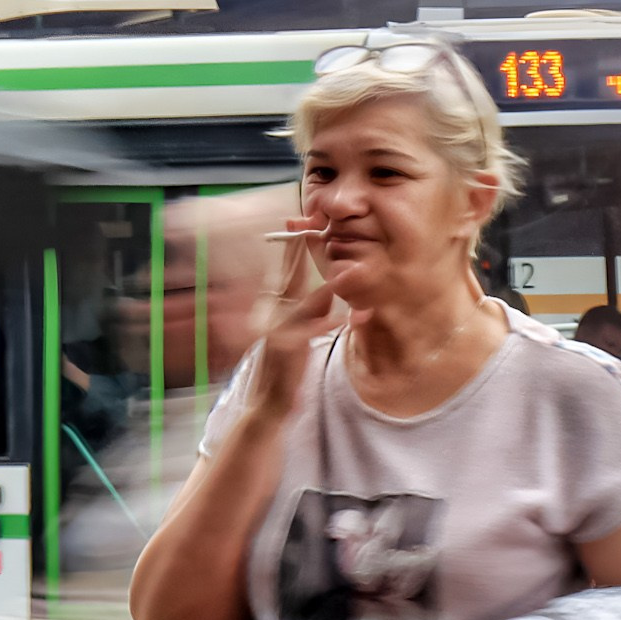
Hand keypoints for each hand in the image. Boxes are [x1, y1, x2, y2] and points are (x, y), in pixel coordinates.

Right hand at [246, 219, 346, 420]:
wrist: (270, 398)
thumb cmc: (286, 363)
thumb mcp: (298, 329)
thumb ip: (311, 307)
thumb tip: (329, 286)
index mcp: (274, 305)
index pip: (284, 267)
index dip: (293, 243)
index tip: (302, 221)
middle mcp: (272, 312)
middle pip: (290, 274)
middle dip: (301, 248)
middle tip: (315, 226)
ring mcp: (277, 328)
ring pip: (306, 300)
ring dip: (329, 285)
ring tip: (350, 271)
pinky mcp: (286, 347)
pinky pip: (311, 332)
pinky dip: (330, 323)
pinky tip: (348, 317)